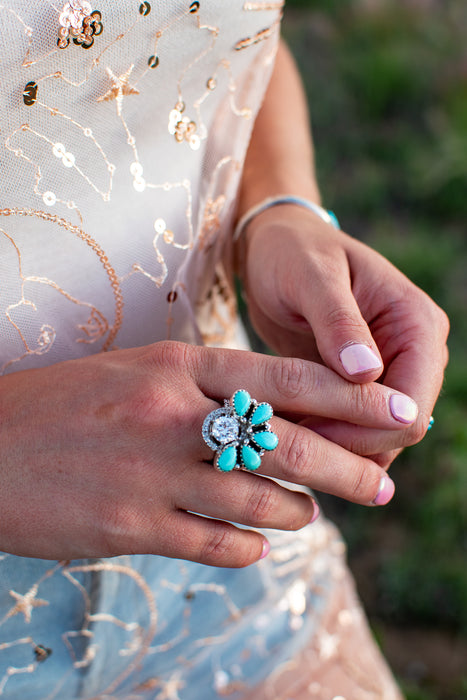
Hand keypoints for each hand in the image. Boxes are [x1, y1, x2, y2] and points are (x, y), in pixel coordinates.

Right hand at [0, 342, 416, 565]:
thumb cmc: (65, 403)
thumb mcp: (139, 371)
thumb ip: (204, 388)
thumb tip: (268, 413)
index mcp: (178, 367)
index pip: (285, 377)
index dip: (349, 395)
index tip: (396, 410)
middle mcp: (174, 415)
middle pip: (287, 443)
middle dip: (347, 466)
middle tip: (384, 485)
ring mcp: (154, 474)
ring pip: (261, 502)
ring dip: (297, 513)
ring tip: (307, 513)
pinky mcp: (133, 528)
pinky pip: (220, 546)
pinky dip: (249, 548)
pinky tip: (251, 543)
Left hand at [240, 204, 448, 464]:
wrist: (276, 248)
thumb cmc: (292, 251)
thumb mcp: (311, 276)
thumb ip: (339, 321)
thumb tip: (367, 373)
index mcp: (416, 323)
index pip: (410, 404)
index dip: (365, 430)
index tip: (308, 435)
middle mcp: (414, 352)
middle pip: (399, 428)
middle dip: (347, 443)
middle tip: (286, 441)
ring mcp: (392, 370)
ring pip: (378, 436)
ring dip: (335, 445)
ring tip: (280, 435)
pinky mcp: (363, 383)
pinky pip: (356, 427)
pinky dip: (326, 436)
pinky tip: (287, 429)